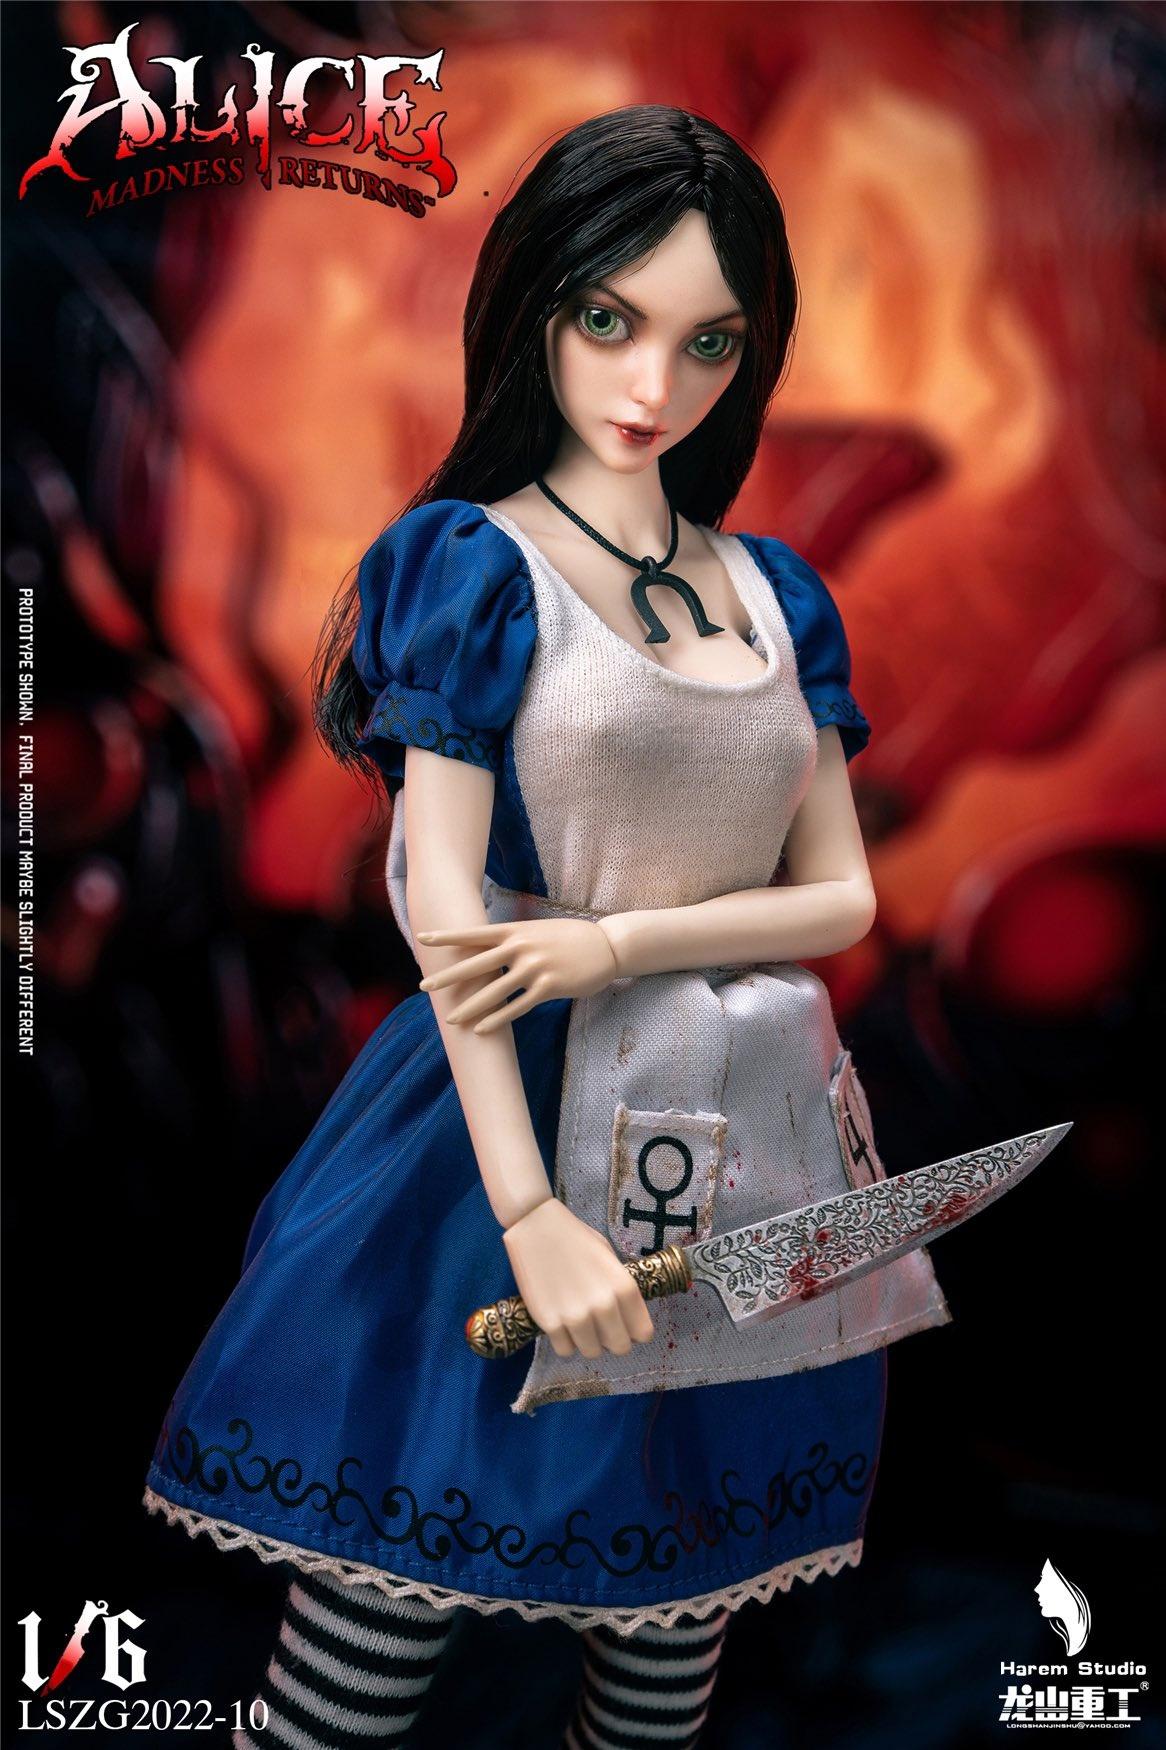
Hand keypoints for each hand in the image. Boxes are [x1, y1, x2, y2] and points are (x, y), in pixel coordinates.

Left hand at [416, 919, 618, 1033]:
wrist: (606, 945)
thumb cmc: (569, 938)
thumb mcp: (537, 931)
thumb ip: (513, 939)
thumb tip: (487, 950)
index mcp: (515, 931)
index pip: (474, 933)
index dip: (447, 936)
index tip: (423, 939)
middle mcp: (521, 947)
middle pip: (476, 964)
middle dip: (448, 977)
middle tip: (424, 987)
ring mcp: (535, 967)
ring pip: (494, 991)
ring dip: (470, 1007)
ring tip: (450, 1019)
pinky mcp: (549, 987)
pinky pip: (517, 1007)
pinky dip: (498, 1019)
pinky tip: (481, 1029)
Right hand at [502, 1198, 654, 1358]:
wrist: (536, 1226)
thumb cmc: (576, 1238)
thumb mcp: (609, 1258)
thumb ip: (619, 1289)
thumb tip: (625, 1317)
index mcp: (624, 1287)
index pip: (643, 1333)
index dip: (634, 1331)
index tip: (624, 1325)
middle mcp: (604, 1306)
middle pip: (620, 1348)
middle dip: (612, 1340)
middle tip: (600, 1326)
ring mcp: (576, 1317)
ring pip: (592, 1352)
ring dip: (587, 1341)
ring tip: (578, 1322)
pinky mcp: (549, 1323)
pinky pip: (565, 1351)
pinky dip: (564, 1341)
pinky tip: (560, 1321)